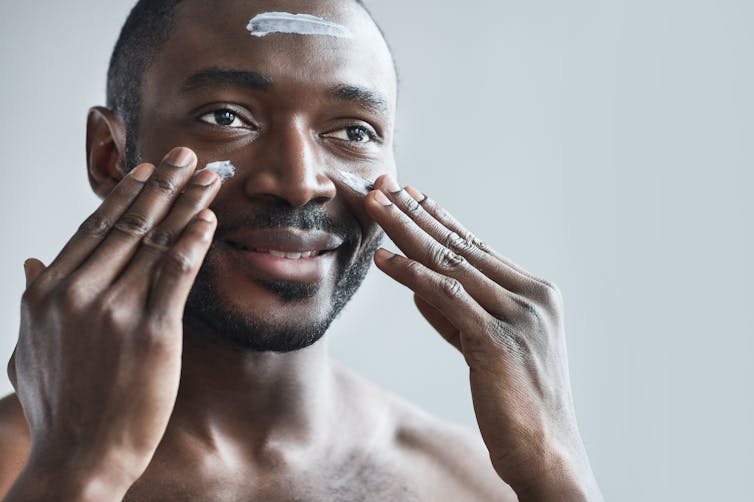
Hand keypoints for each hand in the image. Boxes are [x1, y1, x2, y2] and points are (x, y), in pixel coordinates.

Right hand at [6, 147, 218, 498]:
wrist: (77, 457)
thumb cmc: (57, 406)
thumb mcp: (28, 346)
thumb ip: (30, 297)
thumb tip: (30, 259)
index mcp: (49, 291)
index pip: (94, 229)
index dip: (126, 195)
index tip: (148, 170)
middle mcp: (78, 292)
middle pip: (129, 224)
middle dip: (163, 184)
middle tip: (188, 155)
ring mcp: (114, 310)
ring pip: (156, 241)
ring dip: (187, 203)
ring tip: (210, 177)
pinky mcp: (151, 331)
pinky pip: (176, 274)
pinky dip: (194, 243)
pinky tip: (210, 220)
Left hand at [365, 175, 601, 500]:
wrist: (547, 453)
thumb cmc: (517, 402)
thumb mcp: (487, 348)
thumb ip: (457, 316)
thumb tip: (417, 287)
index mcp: (535, 293)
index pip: (477, 247)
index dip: (440, 220)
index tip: (411, 196)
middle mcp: (531, 297)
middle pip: (461, 246)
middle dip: (416, 214)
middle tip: (384, 187)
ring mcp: (518, 316)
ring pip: (451, 263)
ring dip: (407, 231)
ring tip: (375, 207)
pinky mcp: (498, 341)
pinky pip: (446, 297)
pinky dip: (412, 275)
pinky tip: (385, 258)